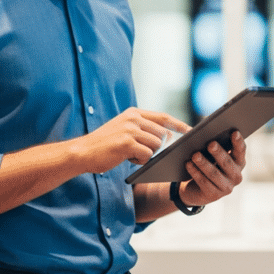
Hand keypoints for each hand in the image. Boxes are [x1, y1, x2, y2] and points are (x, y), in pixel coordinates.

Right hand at [73, 108, 189, 174]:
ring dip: (147, 155)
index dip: (178, 124)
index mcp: (134, 113)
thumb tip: (166, 136)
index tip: (190, 130)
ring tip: (130, 154)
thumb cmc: (105, 144)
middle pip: (162, 134)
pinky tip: (127, 158)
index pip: (163, 117)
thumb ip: (142, 129)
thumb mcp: (124, 129)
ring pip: (156, 145)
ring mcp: (130, 130)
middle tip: (139, 152)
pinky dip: (140, 161)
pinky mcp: (127, 143)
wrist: (83, 152)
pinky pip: (147, 155)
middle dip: (157, 147)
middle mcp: (133, 118)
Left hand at [179, 131, 245, 206]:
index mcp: (239, 162)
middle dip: (219, 153)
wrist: (198, 189)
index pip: (241, 151)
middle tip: (211, 144)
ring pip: (214, 173)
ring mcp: (226, 188)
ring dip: (204, 163)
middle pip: (227, 163)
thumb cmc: (208, 164)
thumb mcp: (214, 156)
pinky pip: (203, 182)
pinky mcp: (213, 195)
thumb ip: (216, 146)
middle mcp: (236, 176)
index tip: (234, 132)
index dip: (238, 142)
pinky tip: (188, 164)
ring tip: (195, 155)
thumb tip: (207, 134)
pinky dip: (195, 172)